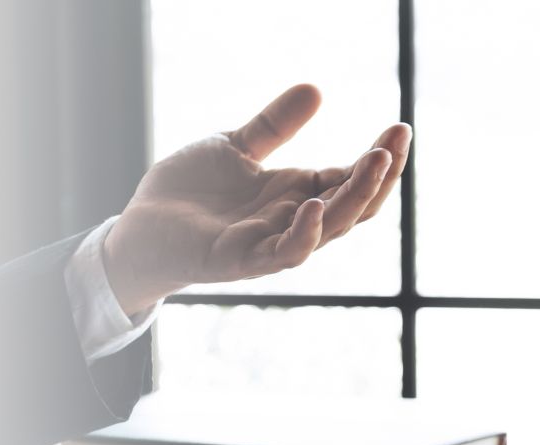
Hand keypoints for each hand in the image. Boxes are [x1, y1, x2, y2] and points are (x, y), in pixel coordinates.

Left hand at [101, 84, 410, 313]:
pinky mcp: (242, 261)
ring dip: (356, 199)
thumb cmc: (187, 192)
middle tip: (397, 141)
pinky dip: (304, 234)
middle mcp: (292, 221)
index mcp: (295, 195)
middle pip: (353, 206)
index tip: (400, 129)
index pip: (350, 179)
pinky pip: (284, 253)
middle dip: (380, 176)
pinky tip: (314, 205)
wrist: (139, 227)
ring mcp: (270, 243)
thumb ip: (274, 126)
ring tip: (376, 162)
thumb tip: (316, 89)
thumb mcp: (234, 146)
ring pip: (329, 229)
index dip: (379, 158)